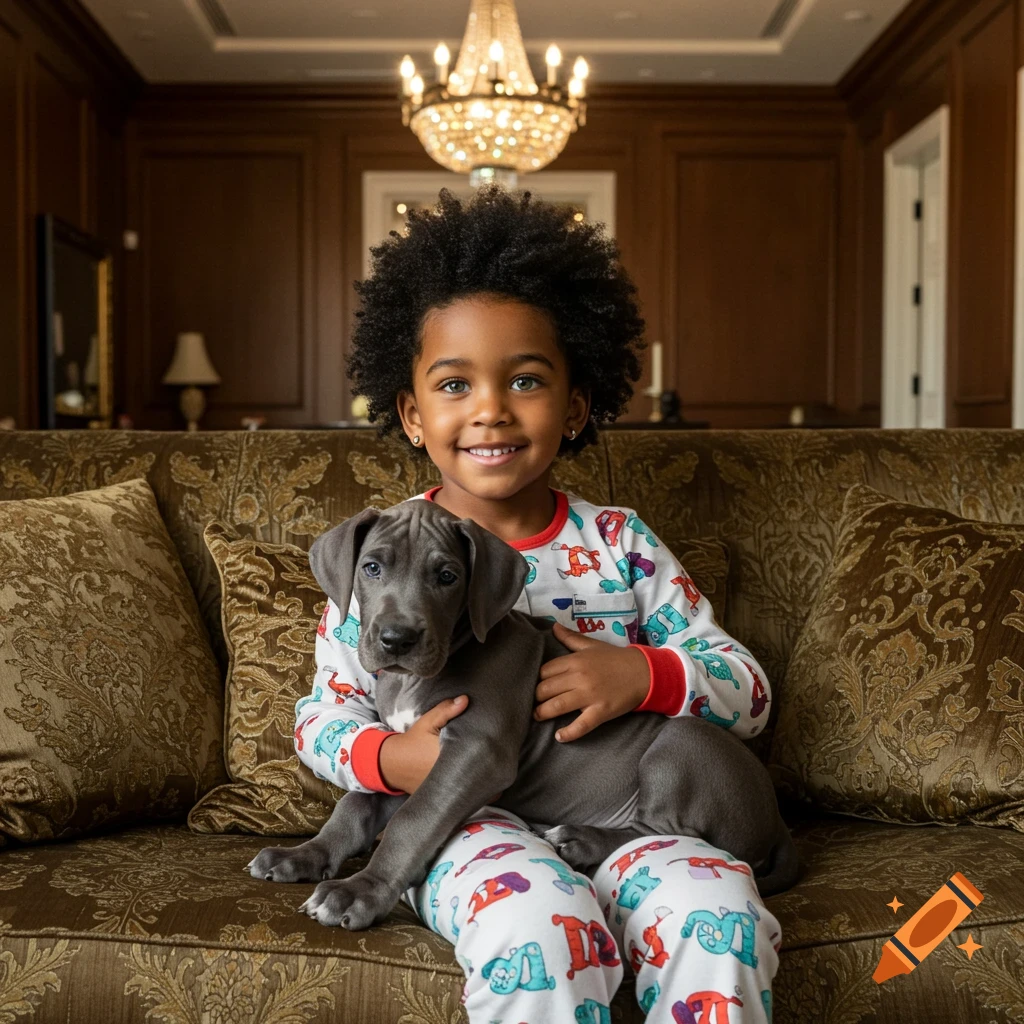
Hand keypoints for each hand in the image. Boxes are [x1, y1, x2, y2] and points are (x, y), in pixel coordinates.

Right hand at [378, 697, 504, 803]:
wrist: (392, 764)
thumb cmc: (412, 741)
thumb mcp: (428, 722)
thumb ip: (447, 710)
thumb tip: (465, 699)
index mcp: (445, 757)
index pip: (475, 759)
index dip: (490, 756)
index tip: (499, 749)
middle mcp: (446, 778)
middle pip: (479, 780)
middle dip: (492, 774)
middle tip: (502, 761)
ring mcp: (445, 792)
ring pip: (475, 794)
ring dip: (486, 786)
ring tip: (495, 773)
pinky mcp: (443, 800)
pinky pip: (466, 801)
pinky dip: (475, 795)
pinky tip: (482, 784)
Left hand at [534, 622, 650, 742]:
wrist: (644, 672)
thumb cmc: (616, 658)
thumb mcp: (592, 645)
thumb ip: (570, 637)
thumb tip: (553, 626)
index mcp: (575, 660)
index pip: (545, 671)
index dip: (537, 679)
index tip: (536, 685)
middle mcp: (579, 677)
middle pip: (546, 689)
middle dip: (536, 697)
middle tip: (534, 702)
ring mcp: (590, 695)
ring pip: (557, 706)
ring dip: (542, 713)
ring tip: (538, 716)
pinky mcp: (601, 712)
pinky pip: (581, 725)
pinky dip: (568, 733)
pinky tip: (559, 737)